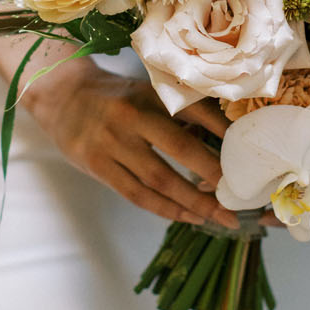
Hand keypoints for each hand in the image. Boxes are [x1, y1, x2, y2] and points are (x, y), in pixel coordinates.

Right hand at [21, 65, 240, 227]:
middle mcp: (132, 116)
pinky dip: (166, 209)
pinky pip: (137, 195)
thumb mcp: (146, 93)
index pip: (194, 112)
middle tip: (238, 196)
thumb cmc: (115, 97)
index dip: (223, 133)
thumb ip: (178, 112)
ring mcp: (112, 143)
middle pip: (180, 148)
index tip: (247, 153)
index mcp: (150, 94)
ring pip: (160, 179)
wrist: (62, 96)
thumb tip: (223, 138)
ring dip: (193, 202)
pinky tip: (187, 217)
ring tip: (219, 217)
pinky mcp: (97, 166)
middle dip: (213, 174)